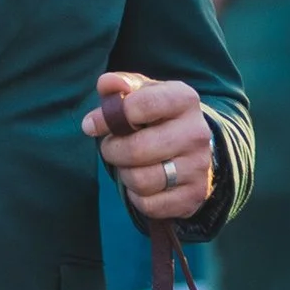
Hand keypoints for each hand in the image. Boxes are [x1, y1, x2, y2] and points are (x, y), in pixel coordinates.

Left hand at [85, 71, 216, 224]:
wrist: (194, 149)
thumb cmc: (157, 118)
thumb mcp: (142, 94)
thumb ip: (120, 85)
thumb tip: (106, 84)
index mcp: (184, 99)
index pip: (141, 106)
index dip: (108, 117)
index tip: (91, 124)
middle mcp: (196, 133)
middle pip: (136, 150)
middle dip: (112, 151)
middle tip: (111, 147)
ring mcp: (198, 166)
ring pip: (141, 181)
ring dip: (124, 175)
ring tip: (128, 165)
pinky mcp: (194, 196)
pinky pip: (149, 205)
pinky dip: (137, 197)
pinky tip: (143, 184)